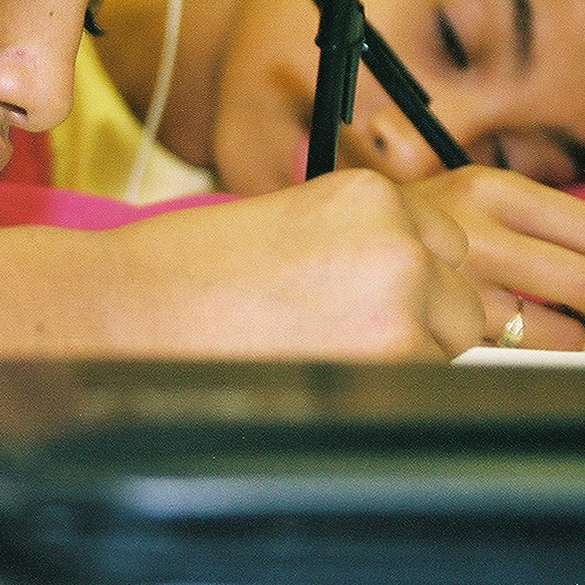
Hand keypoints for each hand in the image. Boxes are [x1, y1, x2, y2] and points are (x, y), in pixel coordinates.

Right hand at [115, 169, 483, 358]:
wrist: (127, 308)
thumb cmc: (183, 273)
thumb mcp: (285, 225)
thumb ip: (354, 245)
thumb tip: (404, 288)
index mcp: (369, 195)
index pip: (440, 244)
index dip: (409, 278)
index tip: (367, 298)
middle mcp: (398, 236)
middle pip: (457, 294)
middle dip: (417, 320)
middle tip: (341, 335)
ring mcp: (401, 296)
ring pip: (447, 344)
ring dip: (403, 356)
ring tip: (319, 355)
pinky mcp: (389, 355)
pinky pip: (419, 385)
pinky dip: (379, 389)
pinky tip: (315, 375)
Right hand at [407, 166, 584, 350]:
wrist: (303, 255)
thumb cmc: (391, 228)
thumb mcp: (459, 200)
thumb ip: (544, 232)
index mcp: (483, 189)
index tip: (577, 258)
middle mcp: (476, 238)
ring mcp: (457, 293)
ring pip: (558, 334)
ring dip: (559, 336)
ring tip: (526, 321)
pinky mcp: (439, 338)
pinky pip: (508, 359)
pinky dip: (503, 354)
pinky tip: (472, 331)